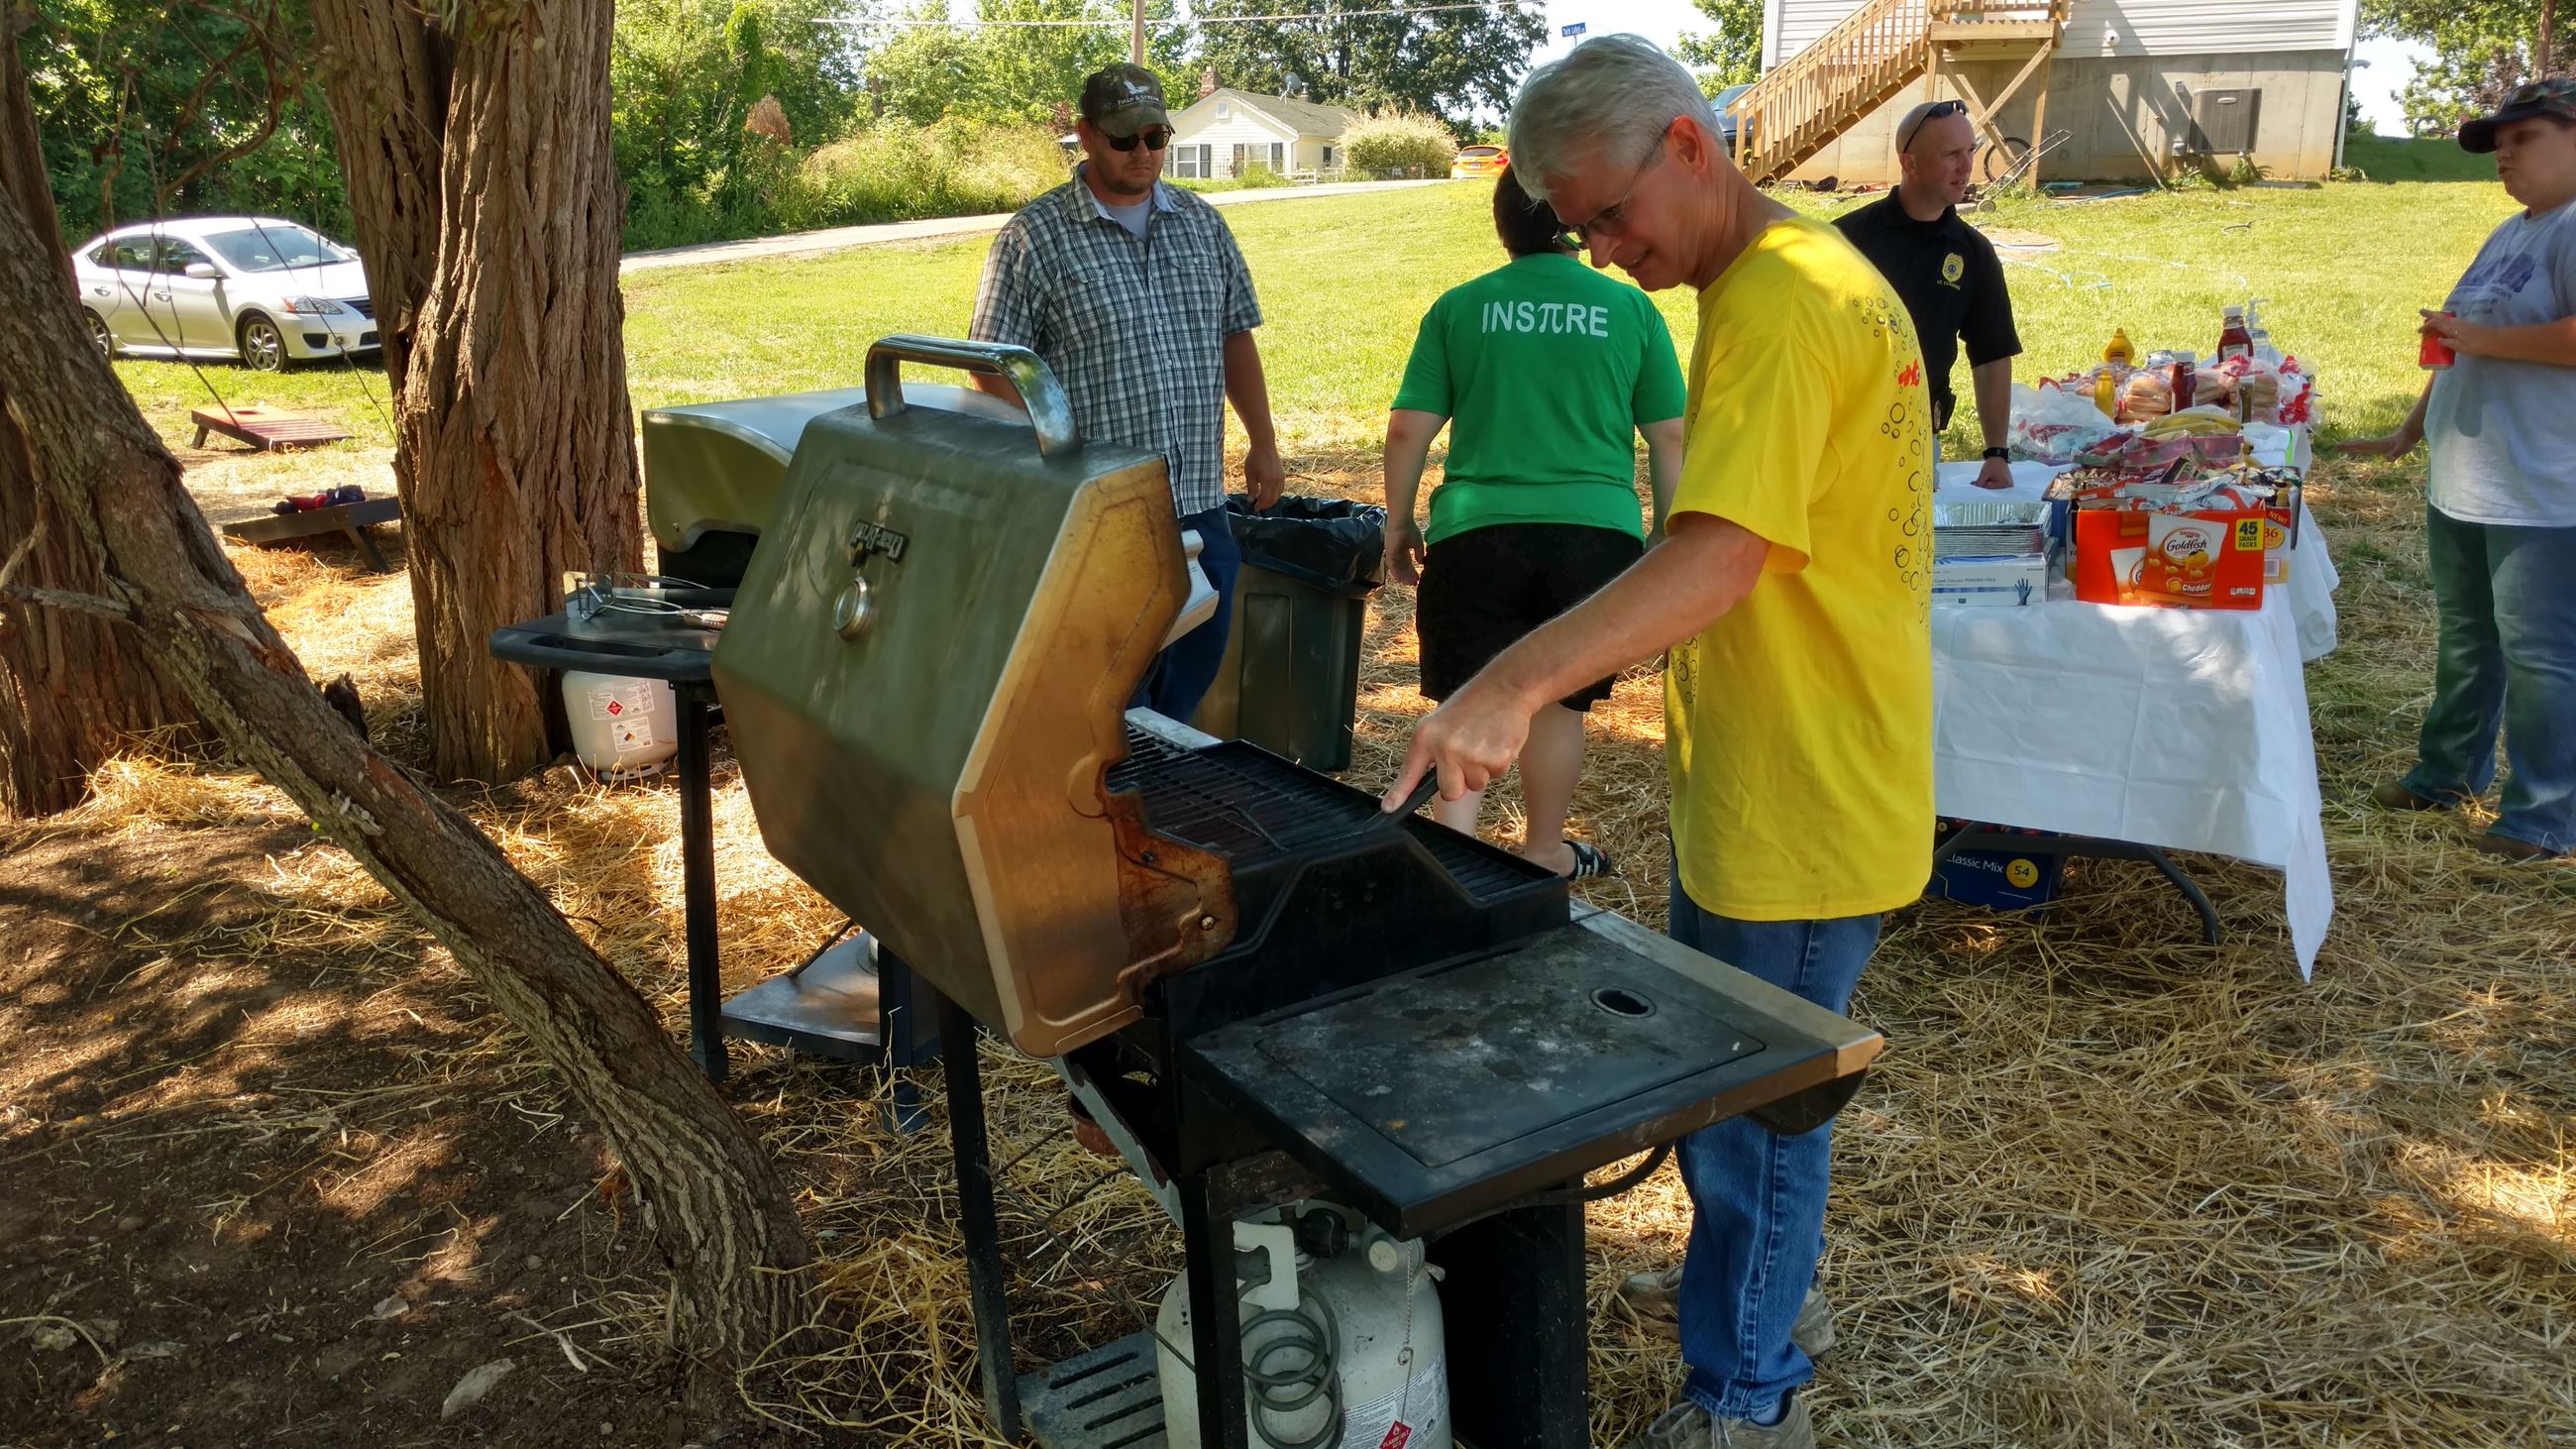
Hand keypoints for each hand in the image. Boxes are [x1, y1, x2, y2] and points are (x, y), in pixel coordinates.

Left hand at [1243, 441, 1285, 510]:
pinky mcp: (1283, 475)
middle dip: (1266, 504)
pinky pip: (1281, 489)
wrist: (1265, 445)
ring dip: (1271, 500)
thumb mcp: (1250, 474)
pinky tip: (1269, 493)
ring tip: (1263, 500)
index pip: (1266, 499)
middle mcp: (1276, 481)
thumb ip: (1251, 488)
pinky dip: (1275, 494)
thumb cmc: (1254, 458)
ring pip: (1278, 495)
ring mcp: (1281, 478)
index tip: (1255, 507)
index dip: (1260, 505)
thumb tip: (1251, 501)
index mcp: (1267, 481)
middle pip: (1273, 499)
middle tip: (1258, 506)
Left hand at [1381, 676, 1528, 809]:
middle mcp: (1446, 748)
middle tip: (1467, 758)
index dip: (1399, 794)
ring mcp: (1471, 755)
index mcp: (1426, 736)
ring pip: (1475, 785)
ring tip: (1483, 742)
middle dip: (1460, 783)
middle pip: (1450, 792)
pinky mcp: (1496, 759)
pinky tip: (1496, 740)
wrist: (1504, 687)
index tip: (1389, 809)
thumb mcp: (1441, 721)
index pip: (1410, 772)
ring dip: (1481, 771)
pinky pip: (1495, 776)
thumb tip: (1430, 781)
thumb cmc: (1472, 705)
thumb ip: (1433, 750)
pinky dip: (1498, 763)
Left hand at [1382, 517, 1425, 585]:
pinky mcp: (1389, 552)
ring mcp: (1392, 553)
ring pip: (1397, 568)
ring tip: (1410, 583)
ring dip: (1403, 576)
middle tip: (1414, 583)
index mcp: (1403, 549)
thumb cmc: (1410, 529)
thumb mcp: (1417, 542)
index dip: (1412, 571)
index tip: (1418, 578)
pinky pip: (1392, 566)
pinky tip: (1403, 578)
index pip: (1407, 563)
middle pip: (1402, 567)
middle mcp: (1396, 553)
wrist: (1402, 521)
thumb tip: (1421, 563)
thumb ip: (1418, 553)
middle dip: (1408, 576)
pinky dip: (1397, 573)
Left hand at [1972, 455, 2014, 489]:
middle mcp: (2009, 485)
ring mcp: (2008, 484)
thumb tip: (1974, 488)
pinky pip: (1996, 485)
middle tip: (1981, 478)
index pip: (1990, 489)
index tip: (1977, 481)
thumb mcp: (1984, 473)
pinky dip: (1991, 482)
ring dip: (1988, 483)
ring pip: (1993, 487)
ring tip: (1987, 475)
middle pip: (1993, 489)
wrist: (1998, 456)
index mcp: (2005, 483)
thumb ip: (1979, 482)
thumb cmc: (1993, 463)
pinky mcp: (2006, 482)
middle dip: (1985, 484)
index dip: (1982, 484)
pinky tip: (1990, 477)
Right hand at [2335, 428, 2420, 458]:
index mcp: (2377, 446)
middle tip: (2336, 446)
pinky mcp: (2379, 447)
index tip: (2340, 446)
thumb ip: (2395, 454)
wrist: (2409, 434)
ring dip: (2352, 446)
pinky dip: (2358, 448)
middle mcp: (2374, 445)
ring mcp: (2376, 445)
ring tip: (2342, 447)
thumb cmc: (2406, 442)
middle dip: (2347, 446)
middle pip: (2358, 445)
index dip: (2351, 447)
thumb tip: (2388, 459)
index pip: (2361, 446)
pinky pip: (2366, 448)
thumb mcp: (2402, 449)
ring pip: (2361, 446)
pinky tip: (2356, 451)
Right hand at [2420, 308, 2490, 358]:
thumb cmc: (2475, 345)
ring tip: (2429, 320)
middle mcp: (2455, 323)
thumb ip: (2448, 343)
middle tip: (2421, 312)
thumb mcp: (2459, 347)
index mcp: (2452, 328)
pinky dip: (2442, 321)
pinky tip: (2442, 325)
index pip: (2436, 323)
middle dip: (2430, 315)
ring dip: (2436, 318)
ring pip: (2445, 318)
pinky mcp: (2464, 325)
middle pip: (2440, 317)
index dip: (2426, 326)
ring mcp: (2460, 322)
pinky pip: (2449, 320)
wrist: (2491, 340)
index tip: (2419, 331)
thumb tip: (2438, 340)